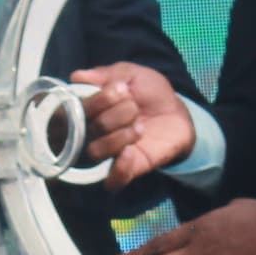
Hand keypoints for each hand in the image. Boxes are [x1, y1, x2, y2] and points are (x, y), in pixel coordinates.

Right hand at [69, 63, 194, 191]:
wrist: (178, 113)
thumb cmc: (151, 92)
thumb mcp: (132, 74)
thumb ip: (107, 74)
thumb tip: (77, 76)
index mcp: (91, 109)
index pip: (76, 109)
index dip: (98, 99)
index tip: (121, 89)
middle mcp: (93, 132)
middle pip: (89, 128)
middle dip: (116, 113)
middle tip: (134, 107)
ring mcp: (109, 153)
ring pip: (95, 152)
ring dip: (119, 136)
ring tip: (140, 127)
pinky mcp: (127, 170)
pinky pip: (112, 180)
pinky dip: (120, 166)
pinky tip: (132, 150)